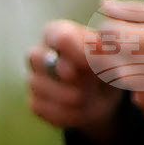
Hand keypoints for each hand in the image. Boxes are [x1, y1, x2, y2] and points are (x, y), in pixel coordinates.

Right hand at [24, 22, 127, 136]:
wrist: (104, 96)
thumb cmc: (106, 66)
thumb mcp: (110, 56)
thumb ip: (103, 50)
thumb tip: (97, 47)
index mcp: (56, 33)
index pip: (60, 36)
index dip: (79, 50)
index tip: (96, 63)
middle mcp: (39, 53)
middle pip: (37, 56)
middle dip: (62, 70)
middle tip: (82, 79)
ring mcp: (33, 79)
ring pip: (38, 84)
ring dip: (65, 94)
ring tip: (84, 97)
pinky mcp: (34, 103)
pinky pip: (41, 107)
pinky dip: (62, 111)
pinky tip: (78, 109)